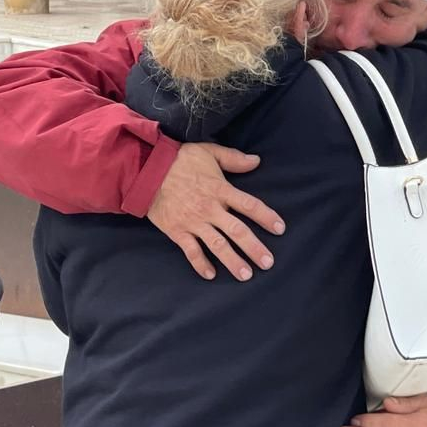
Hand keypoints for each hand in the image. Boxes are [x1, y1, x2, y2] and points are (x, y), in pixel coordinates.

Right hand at [146, 143, 285, 281]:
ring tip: (246, 275)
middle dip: (254, 248)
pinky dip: (201, 264)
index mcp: (221, 189)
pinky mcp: (177, 231)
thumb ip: (233, 158)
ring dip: (233, 261)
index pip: (250, 205)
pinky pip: (191, 251)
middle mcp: (210, 209)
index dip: (267, 217)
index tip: (280, 229)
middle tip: (268, 263)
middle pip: (237, 231)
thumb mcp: (208, 151)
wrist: (147, 170)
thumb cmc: (179, 160)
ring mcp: (194, 222)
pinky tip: (211, 275)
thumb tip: (256, 161)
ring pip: (218, 246)